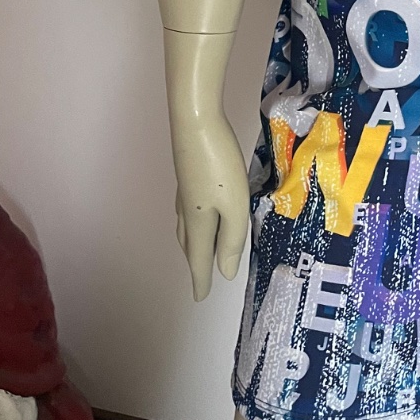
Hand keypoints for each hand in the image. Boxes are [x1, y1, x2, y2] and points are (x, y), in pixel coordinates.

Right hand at [172, 107, 249, 299]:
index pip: (200, 259)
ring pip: (186, 226)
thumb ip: (232, 239)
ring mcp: (184, 190)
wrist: (195, 121)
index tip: (200, 298)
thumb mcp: (234, 205)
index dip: (202, 279)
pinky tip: (201, 211)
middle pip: (189, 244)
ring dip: (193, 242)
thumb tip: (226, 272)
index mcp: (199, 222)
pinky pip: (188, 210)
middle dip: (195, 262)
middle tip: (201, 276)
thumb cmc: (219, 164)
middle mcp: (186, 210)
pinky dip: (194, 222)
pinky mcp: (187, 174)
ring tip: (201, 249)